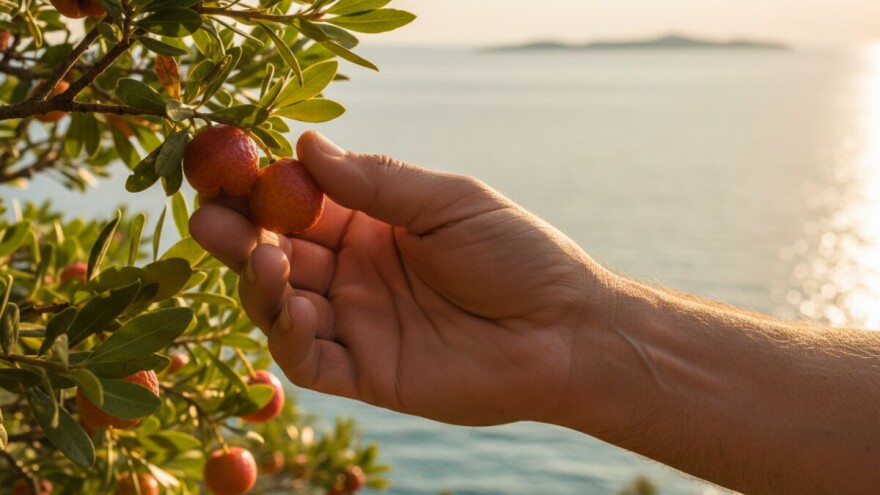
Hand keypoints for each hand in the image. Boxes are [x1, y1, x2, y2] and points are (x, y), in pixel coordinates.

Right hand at [190, 132, 614, 425]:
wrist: (564, 331)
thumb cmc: (518, 255)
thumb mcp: (450, 202)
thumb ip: (378, 181)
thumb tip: (306, 145)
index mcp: (372, 224)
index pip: (300, 203)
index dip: (261, 188)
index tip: (226, 170)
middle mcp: (355, 272)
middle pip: (278, 253)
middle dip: (240, 236)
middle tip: (208, 216)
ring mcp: (358, 323)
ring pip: (282, 307)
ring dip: (260, 284)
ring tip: (264, 258)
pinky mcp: (367, 372)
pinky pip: (310, 360)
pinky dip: (289, 339)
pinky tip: (293, 309)